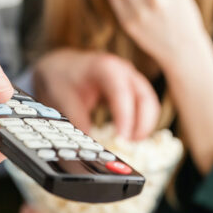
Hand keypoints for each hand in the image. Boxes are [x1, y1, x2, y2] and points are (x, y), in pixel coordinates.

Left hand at [33, 49, 159, 139]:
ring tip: (130, 145)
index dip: (125, 118)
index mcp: (106, 68)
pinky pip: (145, 107)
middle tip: (129, 146)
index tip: (122, 139)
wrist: (63, 66)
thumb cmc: (63, 78)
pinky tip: (129, 137)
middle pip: (145, 98)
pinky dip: (141, 123)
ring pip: (149, 104)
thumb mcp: (64, 99)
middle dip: (142, 125)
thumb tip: (89, 146)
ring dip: (144, 126)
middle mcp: (124, 71)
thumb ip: (78, 121)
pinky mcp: (133, 90)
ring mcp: (131, 79)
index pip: (122, 93)